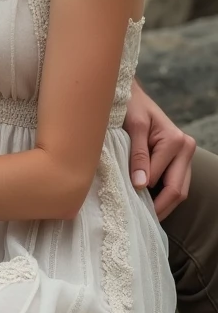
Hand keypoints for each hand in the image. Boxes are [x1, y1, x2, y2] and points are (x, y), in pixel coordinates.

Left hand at [124, 80, 196, 219]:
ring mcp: (184, 155)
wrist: (130, 93)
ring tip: (141, 214)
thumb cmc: (130, 105)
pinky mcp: (178, 159)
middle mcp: (186, 148)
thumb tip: (140, 185)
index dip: (144, 194)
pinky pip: (173, 183)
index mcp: (176, 141)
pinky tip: (146, 201)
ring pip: (179, 191)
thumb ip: (138, 155)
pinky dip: (161, 194)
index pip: (163, 181)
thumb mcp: (132, 126)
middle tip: (138, 220)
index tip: (126, 202)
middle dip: (159, 208)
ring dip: (161, 204)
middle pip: (178, 191)